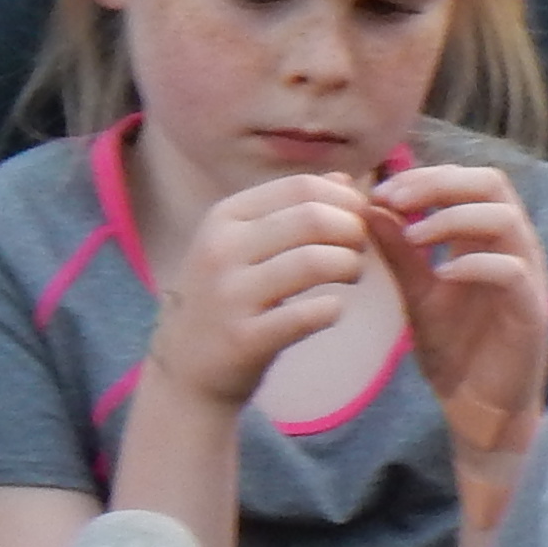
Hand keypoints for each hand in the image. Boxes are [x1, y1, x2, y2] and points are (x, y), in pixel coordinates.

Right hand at [146, 176, 371, 410]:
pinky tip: (331, 309)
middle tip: (361, 248)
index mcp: (224, 217)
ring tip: (352, 275)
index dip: (344, 199)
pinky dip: (332, 309)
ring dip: (350, 265)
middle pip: (312, 218)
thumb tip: (345, 181)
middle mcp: (221, 249)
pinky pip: (308, 315)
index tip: (360, 218)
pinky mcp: (244, 338)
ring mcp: (230, 295)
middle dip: (353, 230)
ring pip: (314, 262)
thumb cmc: (228, 296)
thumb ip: (292, 209)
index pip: (299, 187)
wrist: (187, 365)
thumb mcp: (244, 242)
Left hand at [366, 162, 547, 464]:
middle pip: (492, 183)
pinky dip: (474, 264)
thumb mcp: (417, 295)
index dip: (425, 176)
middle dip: (439, 183)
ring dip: (453, 218)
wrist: (479, 411)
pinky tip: (441, 275)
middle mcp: (513, 248)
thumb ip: (398, 253)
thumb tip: (369, 205)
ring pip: (505, 218)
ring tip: (412, 236)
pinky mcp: (531, 311)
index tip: (378, 191)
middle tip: (393, 198)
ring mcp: (527, 276)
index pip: (467, 180)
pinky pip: (512, 271)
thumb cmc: (455, 351)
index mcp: (486, 239)